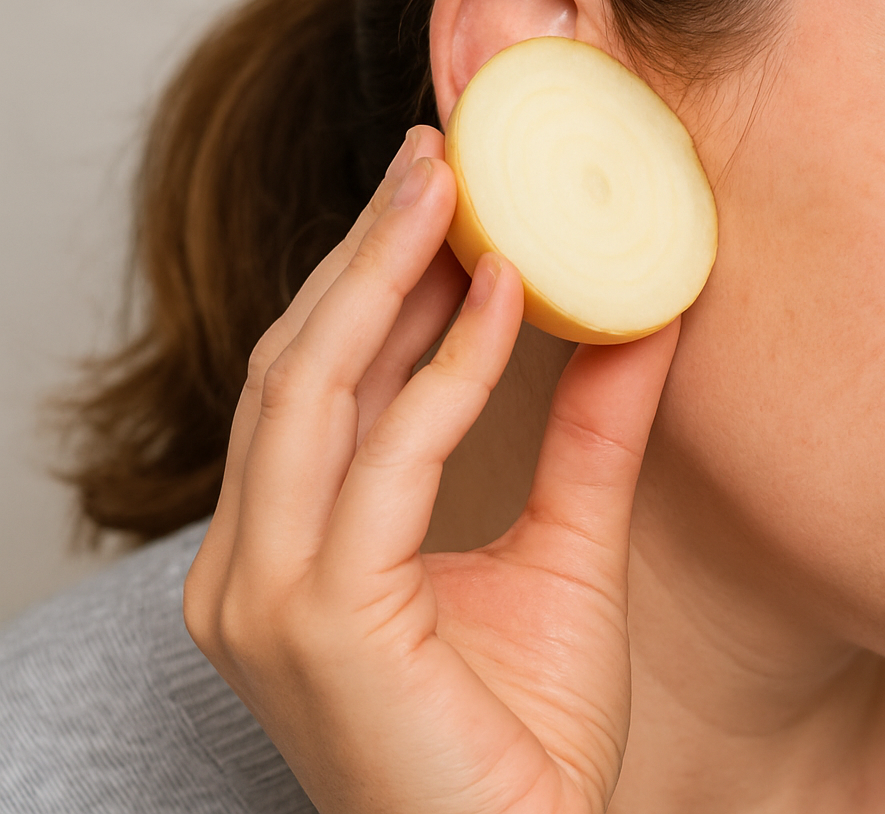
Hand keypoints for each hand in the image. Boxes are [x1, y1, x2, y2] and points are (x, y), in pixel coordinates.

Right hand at [184, 126, 678, 813]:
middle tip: (436, 151)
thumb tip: (637, 318)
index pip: (322, 385)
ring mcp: (263, 594)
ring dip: (384, 271)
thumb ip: (589, 435)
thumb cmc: (528, 734)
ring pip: (314, 387)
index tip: (442, 193)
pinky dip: (445, 366)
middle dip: (367, 248)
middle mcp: (247, 569)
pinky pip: (385, 456)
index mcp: (289, 554)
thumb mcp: (567, 549)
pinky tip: (505, 292)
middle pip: (300, 363)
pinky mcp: (314, 618)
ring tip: (451, 182)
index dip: (375, 279)